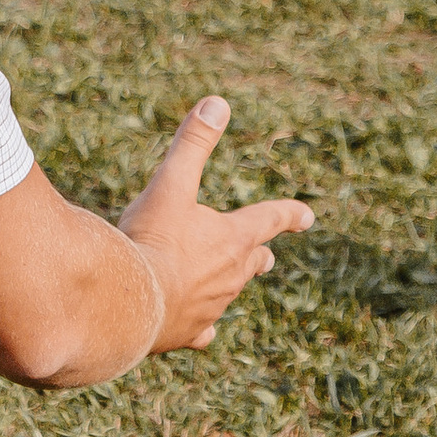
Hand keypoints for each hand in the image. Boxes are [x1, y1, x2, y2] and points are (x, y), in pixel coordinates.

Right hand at [119, 98, 313, 348]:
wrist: (127, 303)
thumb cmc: (151, 240)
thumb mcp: (171, 184)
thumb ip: (193, 143)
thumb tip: (218, 102)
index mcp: (232, 238)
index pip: (271, 219)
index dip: (290, 213)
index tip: (308, 215)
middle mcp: (230, 275)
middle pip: (254, 261)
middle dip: (259, 255)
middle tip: (265, 255)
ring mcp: (211, 308)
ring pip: (230, 295)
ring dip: (228, 283)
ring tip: (220, 280)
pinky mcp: (187, 333)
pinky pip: (202, 332)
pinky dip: (202, 327)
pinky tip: (200, 330)